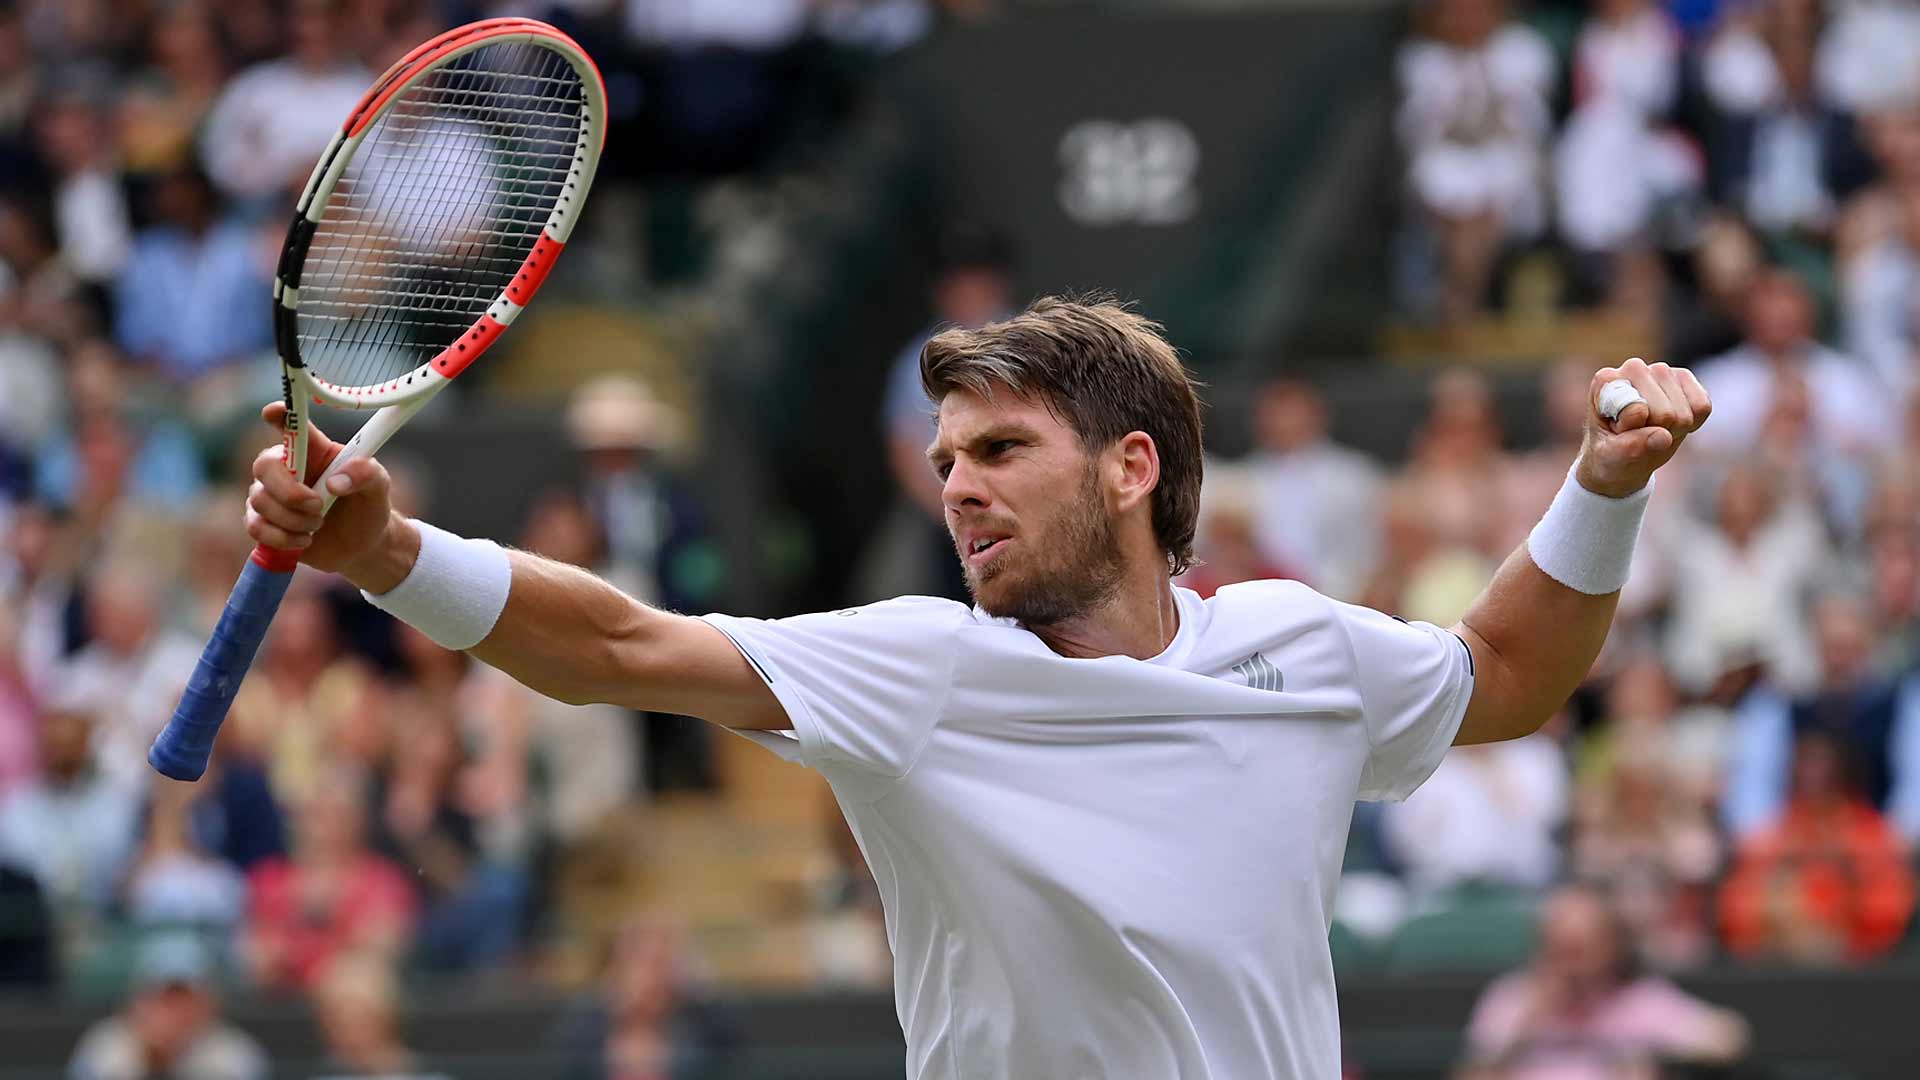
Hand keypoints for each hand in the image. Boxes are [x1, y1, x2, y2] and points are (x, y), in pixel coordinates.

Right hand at [245, 403, 407, 582]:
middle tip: (317, 506)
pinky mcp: (264, 521)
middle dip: (288, 492)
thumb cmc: (368, 506)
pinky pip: (255, 526)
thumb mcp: (379, 486)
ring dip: (293, 520)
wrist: (363, 545)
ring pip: (260, 501)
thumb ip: (366, 474)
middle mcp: (287, 467)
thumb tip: (334, 483)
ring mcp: (271, 494)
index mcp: (314, 450)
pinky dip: (281, 537)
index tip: (272, 412)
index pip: (290, 425)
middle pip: (264, 466)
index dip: (278, 415)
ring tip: (318, 525)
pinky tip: (305, 540)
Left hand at [1574, 357, 1710, 498]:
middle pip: (1666, 413)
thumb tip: (1663, 437)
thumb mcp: (1611, 457)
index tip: (1618, 432)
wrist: (1623, 452)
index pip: (1637, 411)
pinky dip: (1692, 423)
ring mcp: (1660, 370)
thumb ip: (1630, 447)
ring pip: (1685, 413)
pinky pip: (1703, 407)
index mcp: (1606, 381)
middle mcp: (1633, 368)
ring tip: (1651, 428)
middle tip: (1638, 433)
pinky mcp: (1684, 377)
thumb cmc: (1611, 452)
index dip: (1633, 431)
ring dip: (1673, 430)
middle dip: (1655, 432)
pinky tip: (1670, 422)